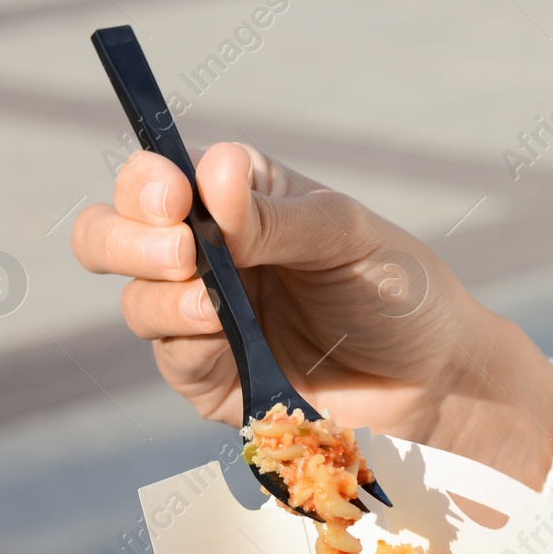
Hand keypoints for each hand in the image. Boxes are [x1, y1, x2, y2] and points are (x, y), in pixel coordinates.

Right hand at [71, 143, 552, 488]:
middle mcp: (209, 255)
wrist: (438, 380)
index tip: (174, 195)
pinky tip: (219, 329)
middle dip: (127, 237)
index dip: (150, 183)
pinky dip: (187, 341)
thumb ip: (275, 216)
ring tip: (207, 299)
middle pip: (114, 235)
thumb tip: (212, 172)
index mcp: (237, 200)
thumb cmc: (399, 291)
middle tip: (178, 248)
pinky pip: (173, 359)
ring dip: (160, 293)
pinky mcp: (214, 381)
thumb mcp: (346, 236)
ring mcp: (204, 320)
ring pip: (136, 300)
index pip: (160, 178)